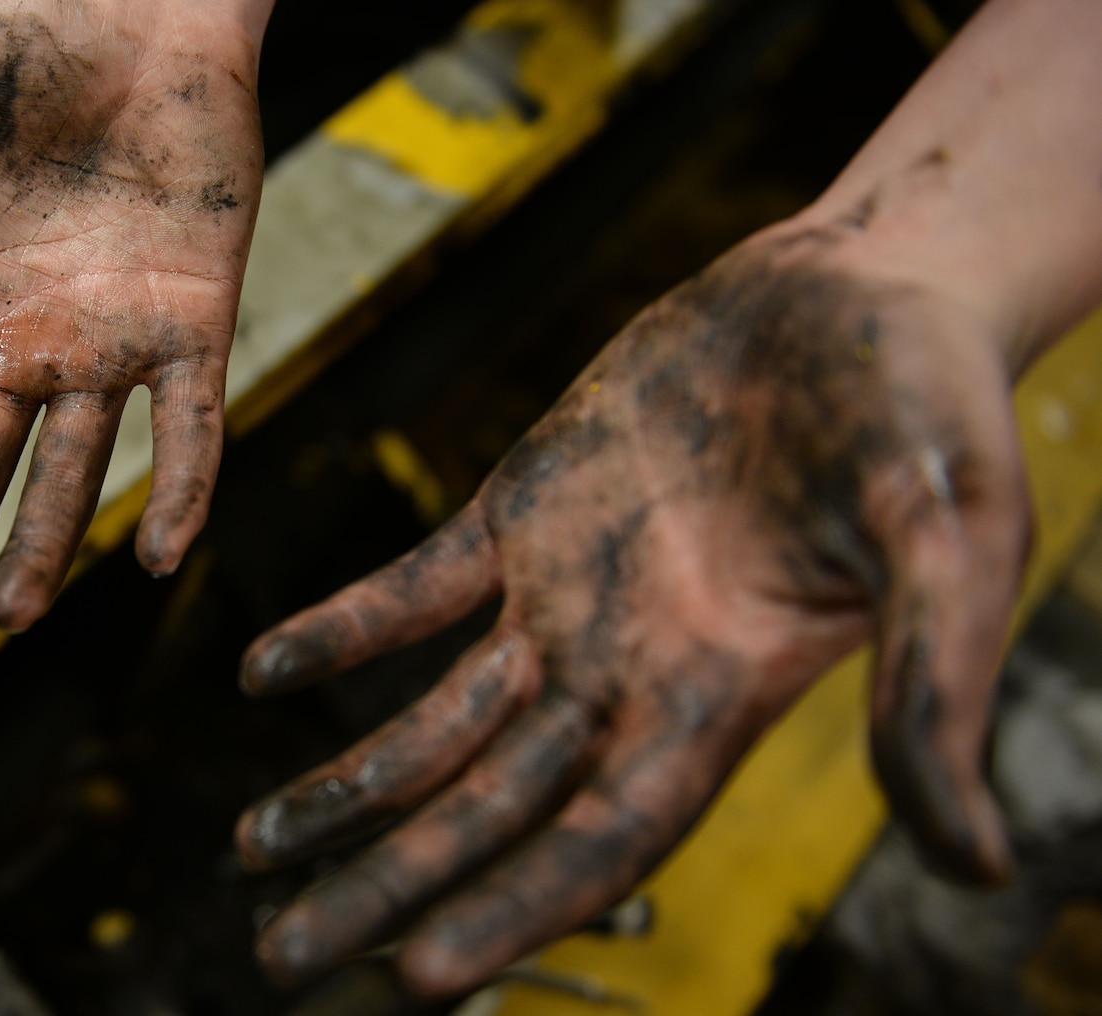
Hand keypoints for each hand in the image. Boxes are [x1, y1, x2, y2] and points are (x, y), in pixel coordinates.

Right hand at [0, 0, 263, 628]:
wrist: (138, 15)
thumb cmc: (10, 48)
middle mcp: (24, 346)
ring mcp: (109, 345)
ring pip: (72, 467)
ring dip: (43, 542)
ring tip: (12, 618)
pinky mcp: (193, 326)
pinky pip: (190, 426)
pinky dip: (182, 489)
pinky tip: (161, 556)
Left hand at [234, 228, 1029, 995]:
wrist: (860, 287)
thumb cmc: (929, 407)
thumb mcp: (950, 537)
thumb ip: (935, 685)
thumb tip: (977, 867)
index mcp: (722, 691)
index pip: (600, 836)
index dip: (510, 906)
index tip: (413, 977)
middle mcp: (629, 664)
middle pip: (490, 804)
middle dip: (388, 881)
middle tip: (284, 956)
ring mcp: (566, 589)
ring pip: (438, 714)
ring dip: (347, 782)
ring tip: (257, 851)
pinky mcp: (525, 504)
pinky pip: (417, 586)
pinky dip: (344, 629)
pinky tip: (264, 672)